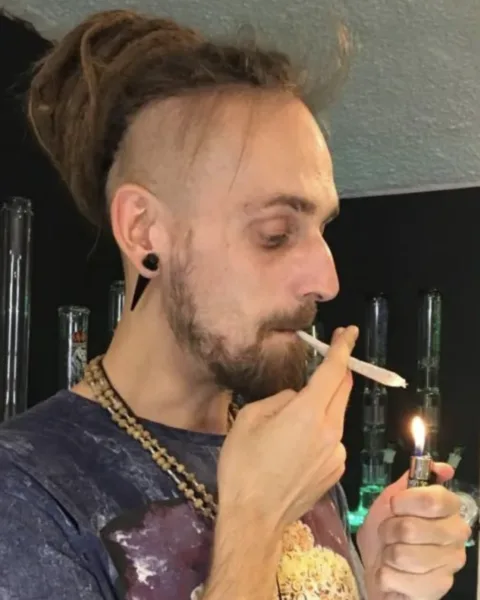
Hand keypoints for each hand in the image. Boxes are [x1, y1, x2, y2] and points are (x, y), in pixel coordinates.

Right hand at [217, 325, 357, 531]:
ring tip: (293, 421)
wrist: (254, 518)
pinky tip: (297, 448)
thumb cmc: (244, 466)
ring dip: (325, 405)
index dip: (343, 348)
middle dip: (339, 370)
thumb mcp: (250, 419)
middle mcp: (331, 431)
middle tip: (331, 356)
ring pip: (336, 416)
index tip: (350, 332)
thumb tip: (297, 398)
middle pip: (343, 390)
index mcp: (308, 414)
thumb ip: (280, 399)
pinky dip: (321, 431)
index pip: (334, 372)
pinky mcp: (336, 471)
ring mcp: (337, 454)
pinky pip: (332, 439)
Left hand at [357, 463, 470, 598]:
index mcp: (448, 507)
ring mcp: (451, 563)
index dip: (406, 501)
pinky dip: (388, 575)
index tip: (395, 505)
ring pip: (404, 555)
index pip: (434, 499)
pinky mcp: (439, 587)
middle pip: (413, 528)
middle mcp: (457, 534)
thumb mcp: (391, 499)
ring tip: (390, 554)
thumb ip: (412, 480)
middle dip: (389, 530)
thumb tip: (444, 467)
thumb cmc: (384, 530)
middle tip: (389, 533)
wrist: (375, 566)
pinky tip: (394, 573)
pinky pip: (402, 578)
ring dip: (387, 554)